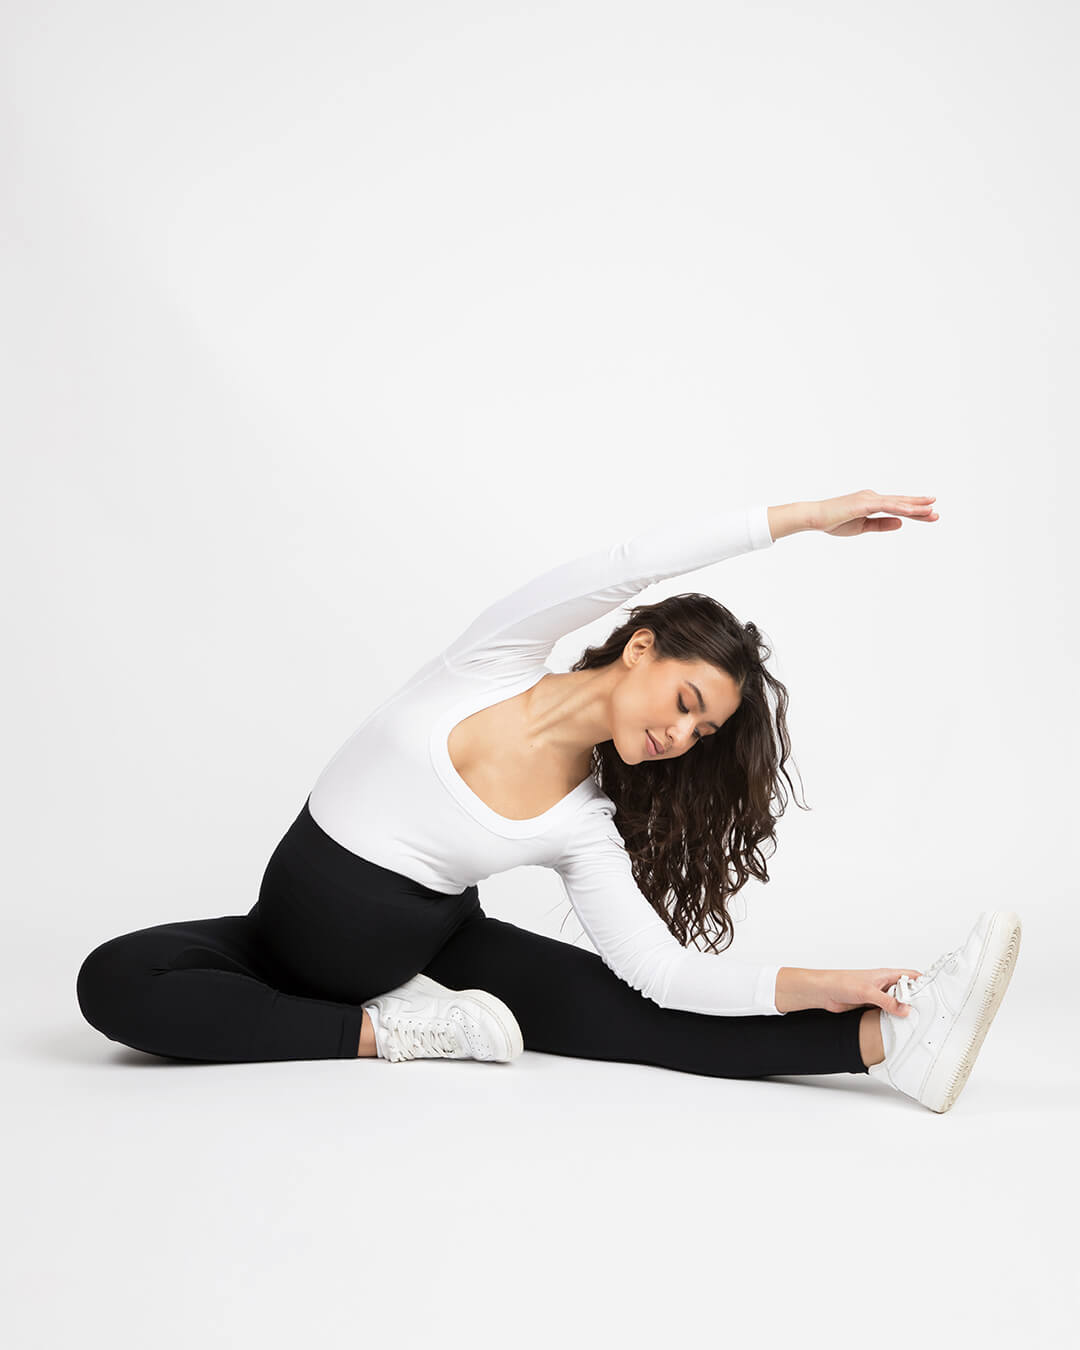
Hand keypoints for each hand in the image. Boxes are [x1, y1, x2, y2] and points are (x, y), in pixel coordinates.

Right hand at [811, 489, 938, 536]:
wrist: (815, 517)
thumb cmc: (834, 522)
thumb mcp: (862, 527)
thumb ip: (881, 525)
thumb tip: (901, 524)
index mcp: (872, 503)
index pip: (897, 508)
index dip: (914, 512)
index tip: (930, 516)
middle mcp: (873, 497)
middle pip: (901, 503)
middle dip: (920, 507)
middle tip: (936, 512)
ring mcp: (869, 498)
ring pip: (897, 503)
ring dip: (914, 507)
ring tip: (931, 510)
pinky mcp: (864, 503)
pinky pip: (886, 506)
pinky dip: (900, 507)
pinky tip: (912, 510)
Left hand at [817, 968, 925, 1015]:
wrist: (824, 992)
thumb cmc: (841, 982)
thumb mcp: (868, 992)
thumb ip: (887, 1001)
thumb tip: (905, 1009)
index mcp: (886, 975)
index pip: (910, 976)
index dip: (924, 982)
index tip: (936, 993)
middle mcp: (883, 984)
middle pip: (906, 991)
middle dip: (916, 1000)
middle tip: (928, 1011)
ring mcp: (878, 995)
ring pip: (897, 1003)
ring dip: (904, 1010)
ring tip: (915, 1020)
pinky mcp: (871, 1005)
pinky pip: (887, 1011)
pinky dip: (893, 1017)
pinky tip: (898, 1024)